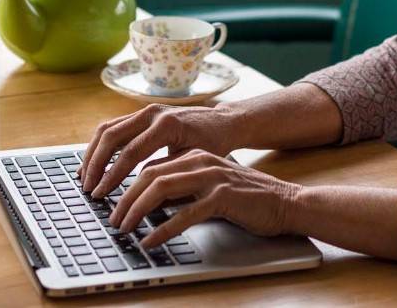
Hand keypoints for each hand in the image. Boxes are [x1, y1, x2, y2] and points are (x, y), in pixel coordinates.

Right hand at [80, 103, 243, 196]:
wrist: (224, 121)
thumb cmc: (214, 144)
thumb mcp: (193, 161)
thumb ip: (167, 172)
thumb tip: (140, 195)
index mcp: (166, 125)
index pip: (130, 153)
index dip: (112, 175)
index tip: (100, 194)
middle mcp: (152, 113)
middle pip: (111, 136)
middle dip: (95, 164)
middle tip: (88, 188)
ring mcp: (145, 110)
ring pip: (108, 128)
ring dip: (92, 153)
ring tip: (85, 177)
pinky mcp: (142, 113)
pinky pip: (114, 127)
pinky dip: (101, 145)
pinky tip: (95, 163)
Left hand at [108, 149, 300, 249]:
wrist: (284, 201)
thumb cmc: (244, 198)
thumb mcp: (207, 188)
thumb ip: (181, 191)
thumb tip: (147, 205)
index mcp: (194, 156)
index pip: (149, 166)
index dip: (126, 185)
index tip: (112, 204)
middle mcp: (200, 162)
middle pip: (149, 175)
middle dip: (125, 198)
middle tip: (112, 219)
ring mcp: (211, 177)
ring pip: (161, 189)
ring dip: (137, 210)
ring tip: (124, 228)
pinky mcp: (223, 197)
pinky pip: (184, 214)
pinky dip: (162, 229)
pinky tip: (151, 240)